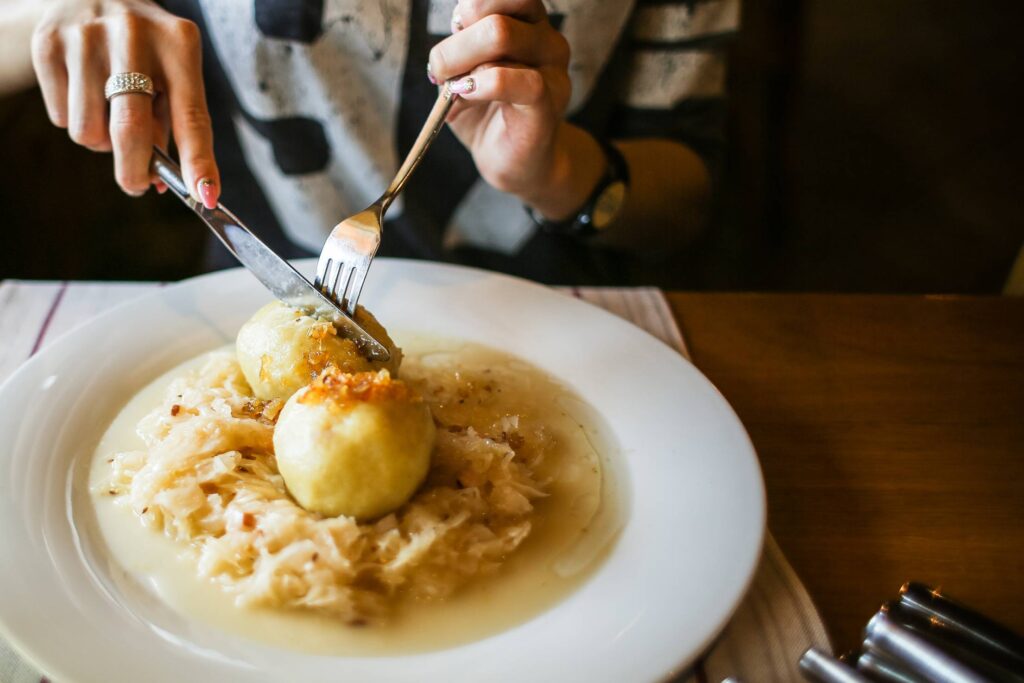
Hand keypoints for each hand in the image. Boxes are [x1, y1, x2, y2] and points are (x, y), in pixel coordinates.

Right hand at [31, 0, 219, 205]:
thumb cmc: (145, 50)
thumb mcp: (171, 73)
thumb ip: (171, 125)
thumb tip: (159, 183)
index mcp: (178, 44)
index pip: (192, 116)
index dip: (199, 161)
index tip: (205, 195)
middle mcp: (134, 35)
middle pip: (131, 130)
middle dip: (135, 172)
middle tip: (137, 185)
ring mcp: (87, 36)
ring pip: (90, 132)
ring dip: (101, 143)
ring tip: (108, 115)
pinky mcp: (49, 43)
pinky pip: (62, 118)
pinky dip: (74, 120)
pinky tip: (83, 92)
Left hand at [428, 0, 587, 214]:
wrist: (515, 163)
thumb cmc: (489, 114)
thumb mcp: (464, 72)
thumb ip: (460, 46)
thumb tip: (449, 41)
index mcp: (528, 23)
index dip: (470, 6)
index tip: (455, 32)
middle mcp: (546, 38)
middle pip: (495, 7)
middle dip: (455, 38)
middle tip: (439, 69)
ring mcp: (552, 69)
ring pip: (501, 33)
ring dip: (459, 59)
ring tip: (451, 87)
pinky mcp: (548, 101)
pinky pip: (511, 78)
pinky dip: (479, 84)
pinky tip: (465, 95)